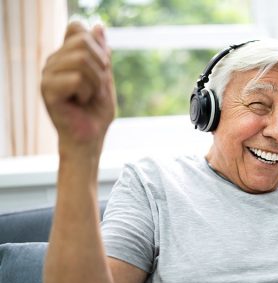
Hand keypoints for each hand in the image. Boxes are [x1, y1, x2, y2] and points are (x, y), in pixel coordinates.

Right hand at [41, 21, 115, 155]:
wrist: (91, 138)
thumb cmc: (97, 112)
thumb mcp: (105, 78)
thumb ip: (102, 54)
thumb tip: (98, 26)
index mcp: (65, 56)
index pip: (76, 28)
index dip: (96, 45)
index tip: (102, 67)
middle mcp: (53, 62)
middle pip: (83, 42)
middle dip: (101, 66)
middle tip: (97, 87)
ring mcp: (47, 75)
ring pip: (81, 60)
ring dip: (96, 82)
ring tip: (88, 97)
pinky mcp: (47, 90)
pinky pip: (77, 79)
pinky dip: (88, 93)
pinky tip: (80, 103)